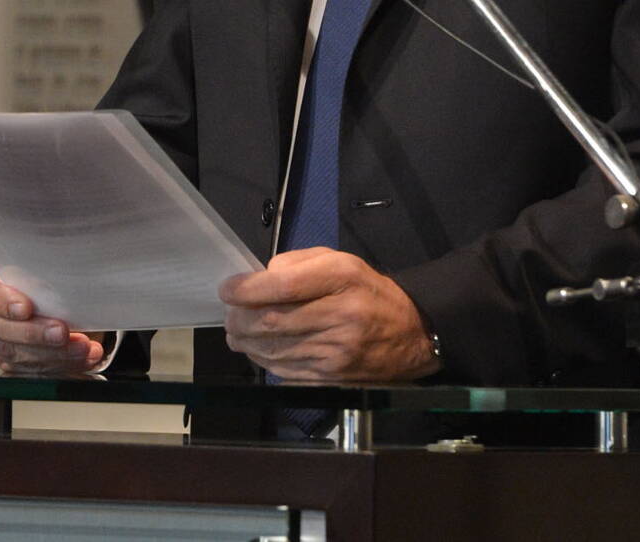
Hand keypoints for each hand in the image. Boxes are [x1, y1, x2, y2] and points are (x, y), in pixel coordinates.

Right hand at [0, 264, 108, 374]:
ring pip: (20, 356)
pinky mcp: (17, 366)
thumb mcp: (48, 269)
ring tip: (83, 346)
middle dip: (35, 334)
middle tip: (61, 332)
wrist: (59, 305)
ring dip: (56, 354)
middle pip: (2, 330)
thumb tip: (75, 266)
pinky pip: (37, 372)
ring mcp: (2, 345)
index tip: (26, 307)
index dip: (3, 301)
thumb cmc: (50, 282)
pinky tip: (85, 358)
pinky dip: (66, 366)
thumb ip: (50, 269)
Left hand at [219, 247, 440, 381]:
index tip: (227, 290)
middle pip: (273, 322)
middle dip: (239, 319)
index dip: (247, 290)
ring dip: (246, 342)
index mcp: (342, 279)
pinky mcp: (333, 378)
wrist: (413, 334)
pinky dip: (264, 360)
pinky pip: (286, 371)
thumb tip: (261, 279)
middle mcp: (341, 317)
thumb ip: (298, 263)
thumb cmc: (369, 291)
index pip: (284, 286)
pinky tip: (258, 349)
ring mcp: (337, 353)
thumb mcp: (341, 260)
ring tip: (237, 331)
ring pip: (275, 350)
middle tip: (229, 314)